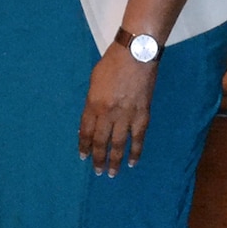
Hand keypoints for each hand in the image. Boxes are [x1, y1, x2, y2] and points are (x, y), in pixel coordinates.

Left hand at [79, 46, 157, 175]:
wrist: (136, 54)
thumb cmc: (111, 63)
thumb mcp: (94, 81)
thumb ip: (92, 101)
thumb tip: (91, 120)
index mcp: (93, 104)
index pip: (85, 131)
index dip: (84, 145)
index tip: (83, 157)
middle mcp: (108, 114)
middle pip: (101, 141)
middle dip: (98, 158)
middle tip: (97, 171)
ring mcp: (126, 116)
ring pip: (119, 144)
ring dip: (115, 160)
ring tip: (112, 173)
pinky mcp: (143, 115)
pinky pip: (138, 138)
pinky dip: (136, 152)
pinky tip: (132, 162)